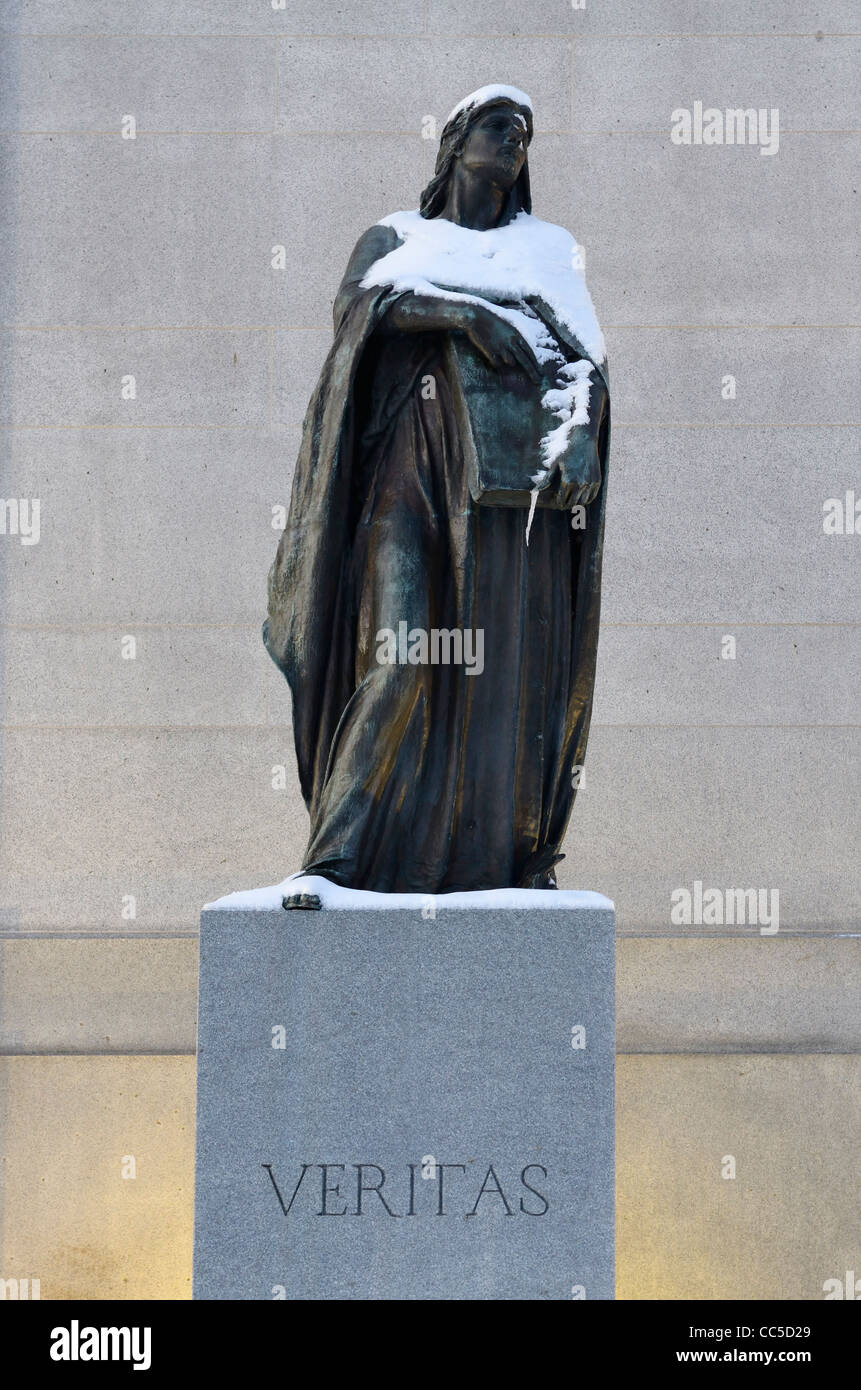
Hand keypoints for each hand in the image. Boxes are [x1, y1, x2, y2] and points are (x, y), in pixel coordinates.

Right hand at [461, 303, 539, 382]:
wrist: (476, 315)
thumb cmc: (494, 317)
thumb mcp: (511, 321)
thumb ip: (519, 334)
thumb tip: (527, 343)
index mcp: (518, 334)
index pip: (530, 352)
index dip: (536, 363)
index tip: (540, 372)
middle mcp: (512, 341)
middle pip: (525, 361)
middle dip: (532, 373)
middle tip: (538, 382)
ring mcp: (502, 347)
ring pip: (511, 362)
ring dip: (508, 361)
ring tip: (500, 349)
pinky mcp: (491, 351)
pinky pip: (497, 363)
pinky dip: (496, 361)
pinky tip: (491, 351)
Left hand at [557, 376, 607, 508]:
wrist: (584, 437)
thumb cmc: (567, 448)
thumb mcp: (555, 462)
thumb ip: (547, 478)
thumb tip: (536, 490)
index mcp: (568, 481)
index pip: (561, 500)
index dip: (557, 502)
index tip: (554, 501)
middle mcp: (580, 484)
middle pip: (571, 503)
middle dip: (565, 504)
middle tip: (561, 502)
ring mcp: (590, 483)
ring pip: (582, 502)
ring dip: (575, 503)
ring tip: (570, 499)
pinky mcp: (597, 480)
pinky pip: (591, 496)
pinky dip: (585, 499)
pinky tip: (580, 496)